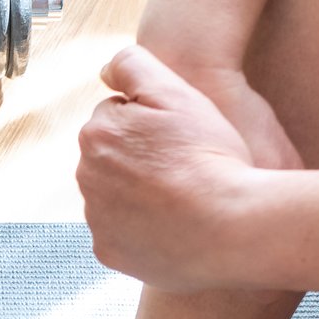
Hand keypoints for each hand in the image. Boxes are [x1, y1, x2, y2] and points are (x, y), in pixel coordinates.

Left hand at [76, 46, 289, 288]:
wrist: (231, 226)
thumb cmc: (209, 156)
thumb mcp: (177, 93)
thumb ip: (134, 66)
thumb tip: (104, 70)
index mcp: (97, 135)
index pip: (120, 117)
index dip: (155, 124)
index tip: (182, 138)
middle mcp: (87, 177)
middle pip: (115, 158)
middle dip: (143, 158)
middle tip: (186, 167)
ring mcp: (96, 219)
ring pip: (118, 196)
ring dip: (142, 193)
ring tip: (185, 197)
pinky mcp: (108, 252)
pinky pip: (123, 234)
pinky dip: (144, 229)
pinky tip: (176, 225)